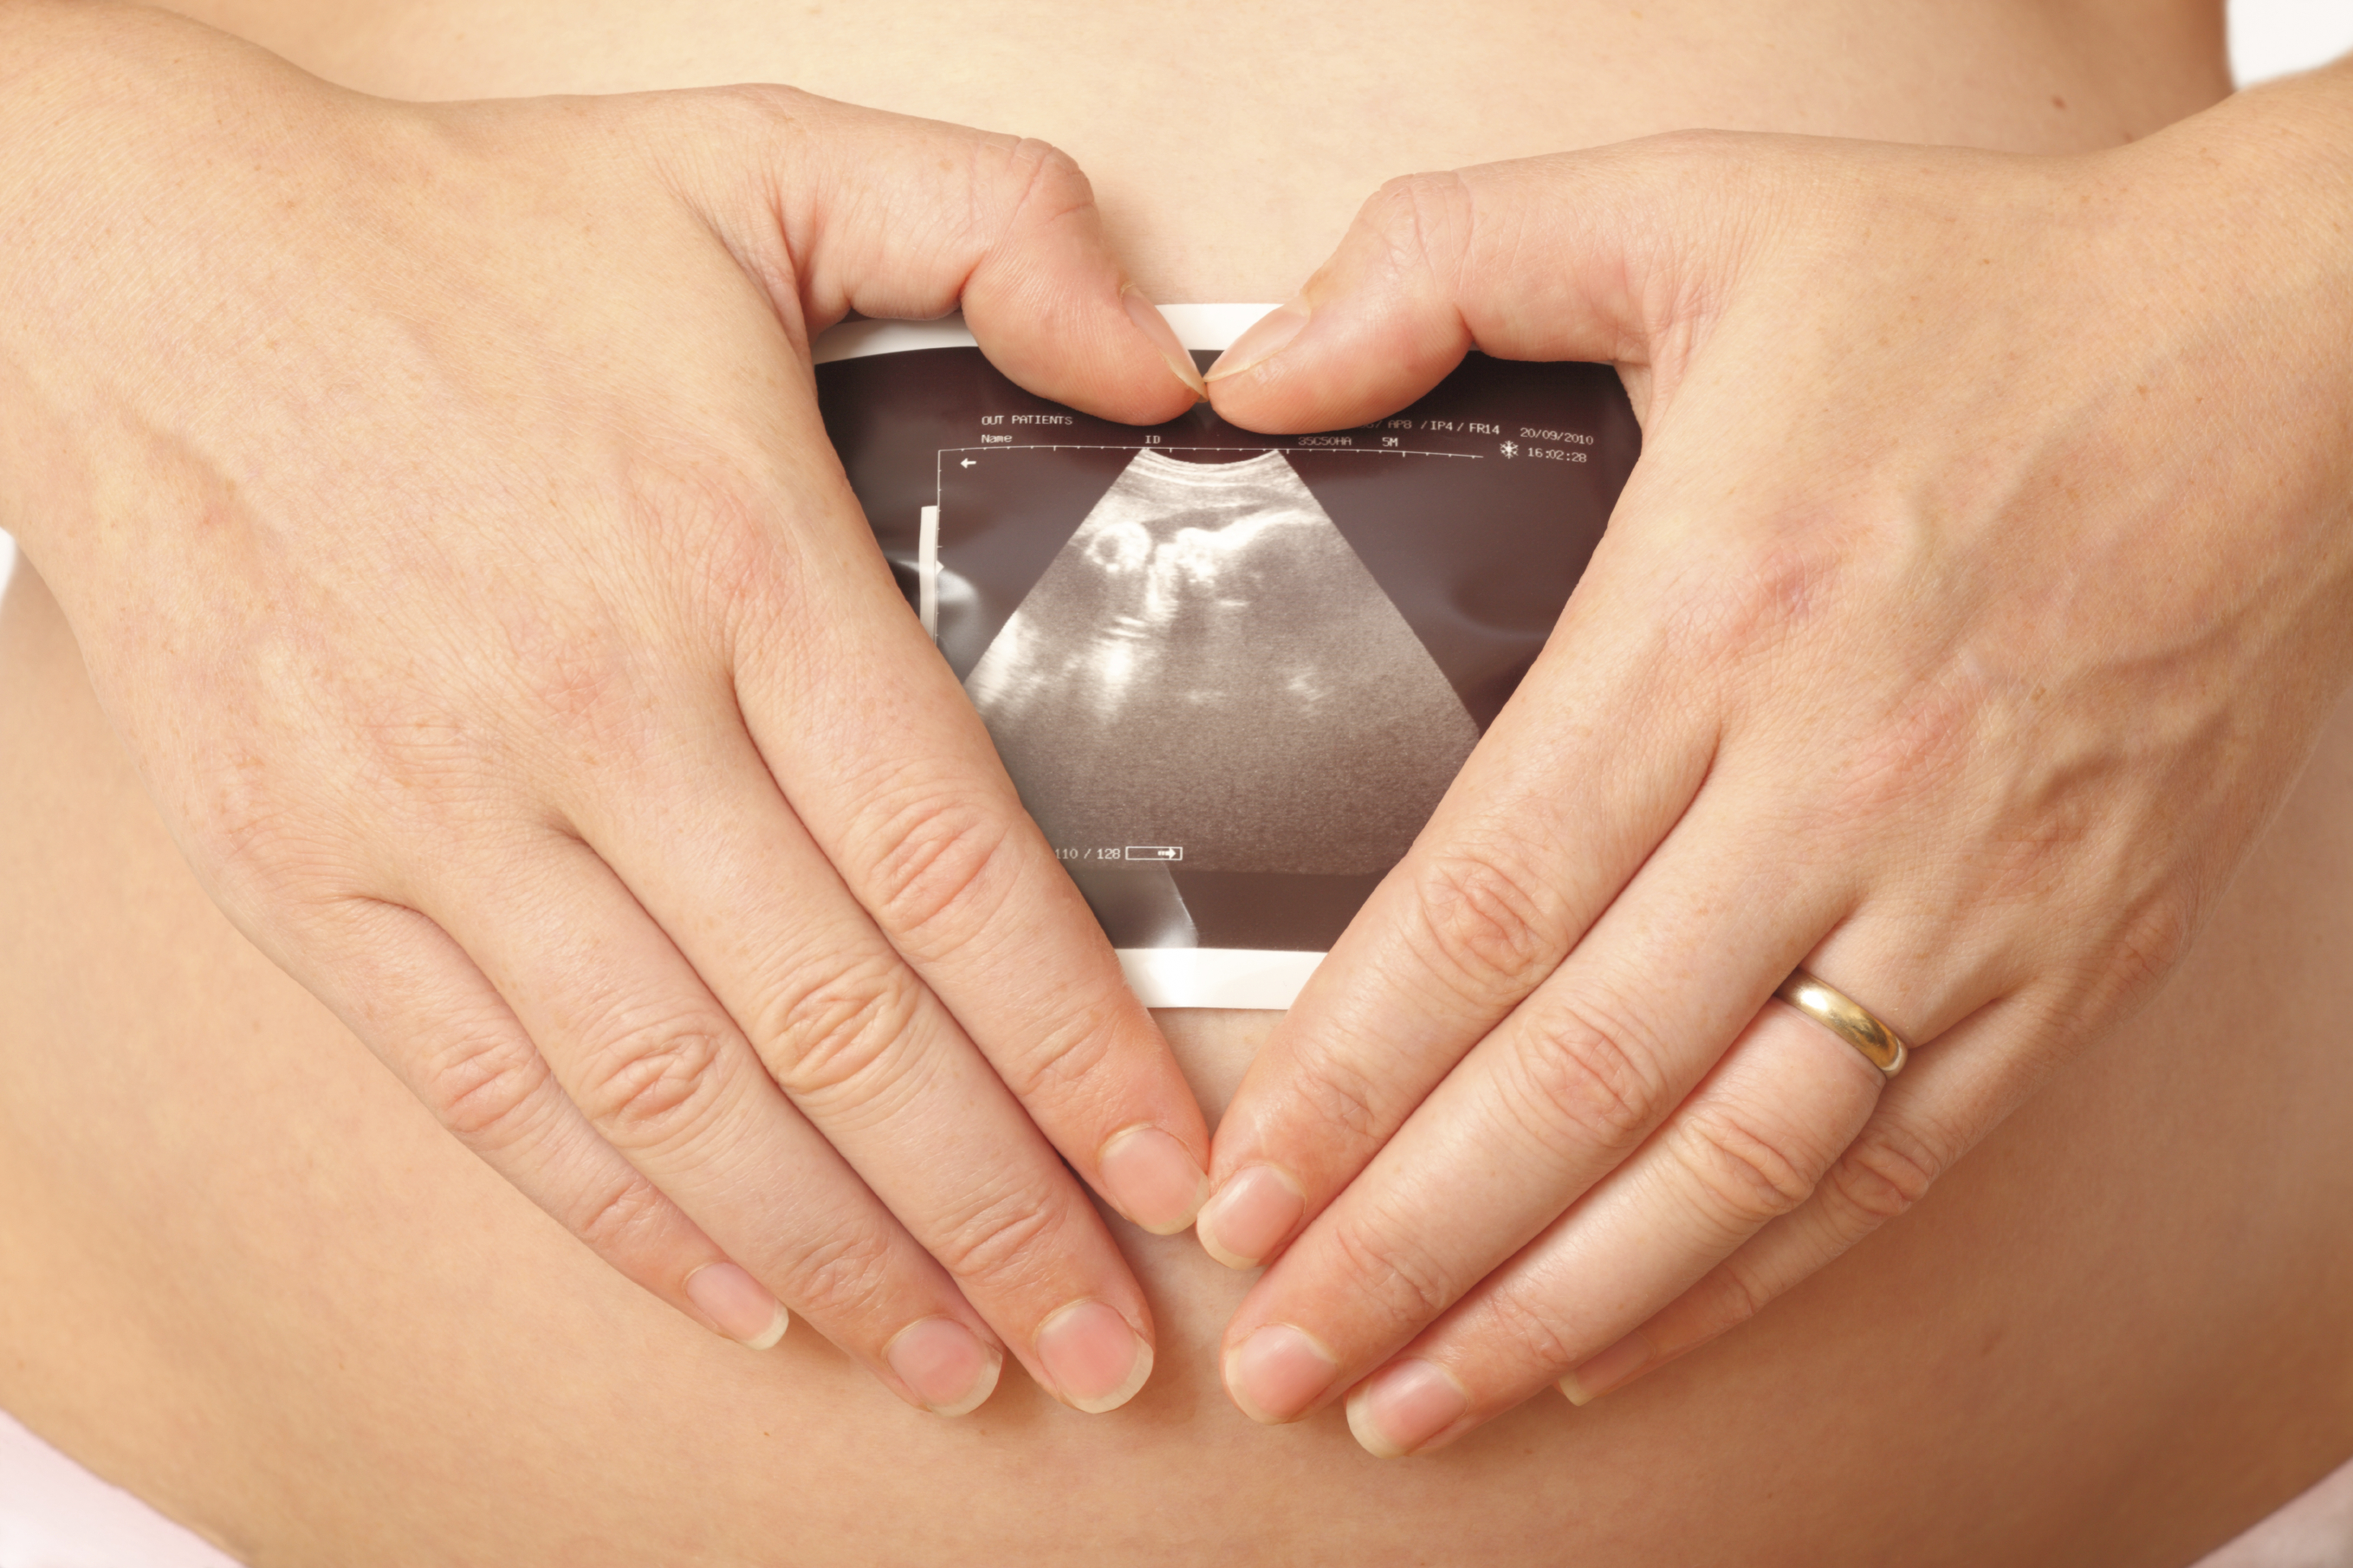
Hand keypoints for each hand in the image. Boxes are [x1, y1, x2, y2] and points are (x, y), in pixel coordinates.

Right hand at [0, 3, 1212, 1415]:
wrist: (143, 263)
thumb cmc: (471, 231)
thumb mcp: (763, 153)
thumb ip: (1000, 223)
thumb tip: (1162, 376)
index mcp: (736, 559)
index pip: (956, 862)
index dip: (1080, 1047)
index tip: (1175, 1168)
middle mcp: (597, 711)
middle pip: (844, 1026)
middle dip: (1000, 1212)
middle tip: (1111, 1345)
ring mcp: (442, 813)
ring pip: (680, 1100)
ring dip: (841, 1258)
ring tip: (964, 1363)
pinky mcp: (317, 879)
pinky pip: (495, 1095)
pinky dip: (628, 1221)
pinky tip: (745, 1302)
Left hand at [1194, 67, 2352, 1450]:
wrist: (2289, 358)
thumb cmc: (1976, 294)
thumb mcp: (1691, 208)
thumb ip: (1446, 260)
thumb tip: (1260, 373)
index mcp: (1717, 620)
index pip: (1485, 905)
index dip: (1347, 1077)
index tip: (1240, 1194)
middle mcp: (1837, 786)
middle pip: (1580, 1074)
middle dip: (1405, 1242)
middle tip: (1273, 1356)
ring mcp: (1966, 897)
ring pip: (1728, 1164)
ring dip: (1551, 1306)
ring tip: (1408, 1403)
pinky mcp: (2062, 962)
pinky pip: (1882, 1170)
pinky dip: (1738, 1277)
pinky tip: (1609, 1342)